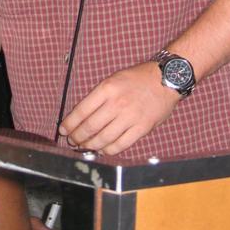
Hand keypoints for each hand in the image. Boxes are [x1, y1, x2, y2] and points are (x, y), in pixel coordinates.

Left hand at [59, 62, 178, 155]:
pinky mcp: (141, 128)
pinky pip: (120, 145)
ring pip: (103, 139)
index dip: (70, 123)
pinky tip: (102, 149)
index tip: (63, 130)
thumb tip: (81, 116)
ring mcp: (130, 117)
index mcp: (107, 88)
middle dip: (77, 137)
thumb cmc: (137, 78)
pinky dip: (108, 150)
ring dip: (90, 145)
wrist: (166, 79)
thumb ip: (99, 96)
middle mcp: (117, 103)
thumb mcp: (113, 79)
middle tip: (72, 141)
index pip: (82, 110)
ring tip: (84, 146)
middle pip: (90, 127)